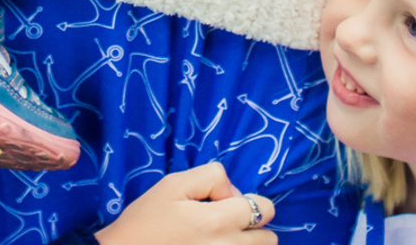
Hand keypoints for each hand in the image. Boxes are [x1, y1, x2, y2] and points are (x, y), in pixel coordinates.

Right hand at [93, 164, 275, 243]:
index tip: (222, 204)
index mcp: (216, 223)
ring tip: (220, 240)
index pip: (263, 208)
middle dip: (252, 227)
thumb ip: (210, 177)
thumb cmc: (146, 222)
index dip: (244, 200)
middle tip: (224, 224)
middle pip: (269, 239)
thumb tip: (232, 191)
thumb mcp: (173, 185)